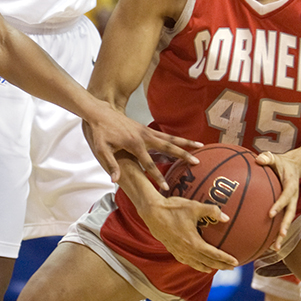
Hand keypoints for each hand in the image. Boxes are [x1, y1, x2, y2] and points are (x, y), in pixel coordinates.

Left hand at [84, 104, 201, 189]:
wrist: (101, 113)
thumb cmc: (100, 132)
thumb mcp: (101, 149)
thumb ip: (110, 164)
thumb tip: (116, 180)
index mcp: (134, 144)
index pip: (148, 164)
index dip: (157, 176)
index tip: (166, 187)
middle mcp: (144, 137)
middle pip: (168, 147)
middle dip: (183, 155)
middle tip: (196, 161)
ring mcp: (147, 131)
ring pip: (171, 138)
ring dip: (186, 142)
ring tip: (201, 146)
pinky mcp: (146, 129)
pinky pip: (165, 135)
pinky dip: (177, 138)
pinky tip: (185, 142)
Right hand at [140, 194, 238, 271]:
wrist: (153, 213)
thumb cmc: (173, 208)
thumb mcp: (194, 206)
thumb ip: (211, 210)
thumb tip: (226, 217)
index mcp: (194, 242)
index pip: (214, 254)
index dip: (225, 259)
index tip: (235, 262)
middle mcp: (187, 251)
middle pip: (207, 262)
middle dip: (220, 266)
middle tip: (231, 268)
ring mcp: (179, 252)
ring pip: (197, 264)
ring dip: (208, 267)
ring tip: (215, 268)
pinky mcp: (173, 250)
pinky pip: (187, 261)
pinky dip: (196, 265)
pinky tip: (197, 263)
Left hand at [255, 151, 300, 250]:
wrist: (294, 166)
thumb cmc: (281, 162)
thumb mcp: (275, 157)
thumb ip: (267, 157)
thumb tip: (258, 158)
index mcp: (291, 186)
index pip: (285, 197)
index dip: (279, 205)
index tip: (270, 214)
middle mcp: (293, 198)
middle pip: (290, 215)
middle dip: (285, 227)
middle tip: (279, 237)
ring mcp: (291, 204)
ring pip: (287, 221)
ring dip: (282, 235)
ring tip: (275, 249)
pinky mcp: (287, 207)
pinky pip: (282, 220)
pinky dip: (277, 231)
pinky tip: (268, 242)